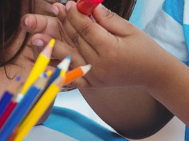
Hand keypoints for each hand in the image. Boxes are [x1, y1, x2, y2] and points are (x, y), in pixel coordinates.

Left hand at [51, 1, 179, 89]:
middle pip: (75, 41)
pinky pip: (71, 77)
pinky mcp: (92, 84)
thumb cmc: (144, 48)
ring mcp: (94, 77)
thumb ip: (108, 19)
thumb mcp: (129, 29)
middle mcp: (100, 65)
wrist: (153, 74)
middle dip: (63, 24)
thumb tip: (90, 6)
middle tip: (53, 10)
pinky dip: (57, 71)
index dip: (74, 15)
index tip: (67, 3)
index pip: (86, 29)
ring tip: (36, 38)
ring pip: (68, 58)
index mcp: (110, 49)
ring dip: (51, 47)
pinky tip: (44, 65)